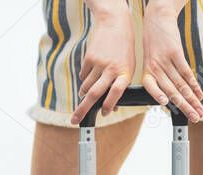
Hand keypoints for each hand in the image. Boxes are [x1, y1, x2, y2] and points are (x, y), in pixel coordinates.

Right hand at [71, 2, 134, 123]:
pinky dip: (84, 79)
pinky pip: (83, 76)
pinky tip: (91, 72)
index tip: (104, 113)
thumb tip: (110, 109)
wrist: (115, 25)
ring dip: (84, 93)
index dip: (110, 104)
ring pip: (86, 86)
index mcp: (124, 73)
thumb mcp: (128, 68)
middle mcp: (111, 69)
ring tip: (85, 93)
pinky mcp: (89, 59)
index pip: (116, 92)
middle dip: (83, 109)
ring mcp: (99, 64)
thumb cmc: (124, 51)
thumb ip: (119, 87)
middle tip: (74, 120)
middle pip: (94, 93)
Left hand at [141, 3, 202, 121]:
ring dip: (192, 100)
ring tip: (199, 111)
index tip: (166, 106)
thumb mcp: (151, 60)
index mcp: (147, 72)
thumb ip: (159, 76)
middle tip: (193, 118)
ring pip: (180, 85)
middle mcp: (155, 68)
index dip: (159, 97)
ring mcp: (165, 60)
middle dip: (183, 107)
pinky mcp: (176, 53)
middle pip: (171, 91)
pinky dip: (194, 84)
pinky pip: (186, 72)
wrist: (157, 18)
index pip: (152, 89)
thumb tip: (171, 94)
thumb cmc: (154, 43)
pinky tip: (199, 94)